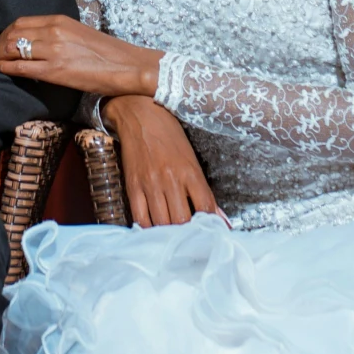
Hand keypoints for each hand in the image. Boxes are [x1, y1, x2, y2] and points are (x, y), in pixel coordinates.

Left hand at [0, 14, 159, 99]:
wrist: (126, 65)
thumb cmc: (106, 53)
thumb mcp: (78, 34)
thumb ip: (57, 35)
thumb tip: (38, 44)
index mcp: (59, 20)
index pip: (21, 22)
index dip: (5, 33)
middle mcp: (53, 31)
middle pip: (13, 33)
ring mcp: (53, 50)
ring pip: (14, 49)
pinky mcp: (56, 70)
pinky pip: (22, 67)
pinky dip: (6, 68)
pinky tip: (0, 70)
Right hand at [106, 96, 218, 227]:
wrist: (139, 114)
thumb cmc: (170, 135)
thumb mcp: (192, 159)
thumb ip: (204, 191)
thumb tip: (220, 218)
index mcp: (190, 172)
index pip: (205, 208)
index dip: (211, 225)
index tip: (212, 234)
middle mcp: (170, 180)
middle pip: (182, 220)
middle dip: (189, 233)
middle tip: (191, 239)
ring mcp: (150, 184)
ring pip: (161, 222)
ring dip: (169, 233)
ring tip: (174, 237)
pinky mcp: (133, 186)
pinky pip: (140, 217)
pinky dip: (148, 229)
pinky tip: (154, 231)